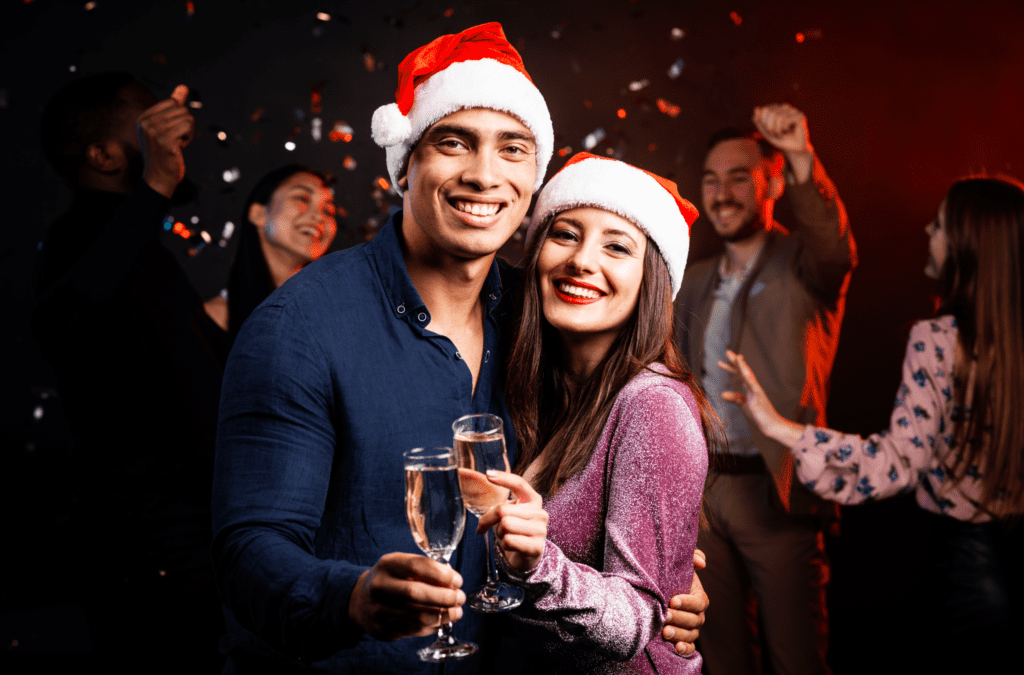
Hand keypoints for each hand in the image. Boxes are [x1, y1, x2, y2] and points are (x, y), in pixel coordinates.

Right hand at [137, 84, 193, 197]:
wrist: (160, 177)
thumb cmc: (166, 153)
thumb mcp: (168, 127)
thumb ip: (174, 106)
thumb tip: (183, 87)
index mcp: (144, 117)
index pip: (172, 102)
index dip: (179, 116)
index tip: (172, 131)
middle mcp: (146, 122)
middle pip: (181, 109)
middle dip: (185, 125)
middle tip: (176, 139)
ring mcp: (154, 131)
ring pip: (187, 117)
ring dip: (188, 132)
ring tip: (177, 143)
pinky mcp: (164, 140)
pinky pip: (188, 126)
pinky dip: (189, 137)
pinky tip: (180, 147)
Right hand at [347, 552, 465, 640]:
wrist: (360, 601)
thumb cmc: (391, 579)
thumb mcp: (403, 566)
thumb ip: (426, 570)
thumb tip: (453, 582)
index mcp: (387, 564)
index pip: (417, 566)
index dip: (442, 574)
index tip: (457, 580)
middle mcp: (379, 586)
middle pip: (416, 593)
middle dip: (444, 597)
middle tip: (460, 598)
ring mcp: (378, 610)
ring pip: (417, 617)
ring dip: (443, 616)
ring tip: (456, 611)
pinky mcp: (382, 630)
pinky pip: (414, 631)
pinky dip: (432, 626)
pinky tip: (441, 621)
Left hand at [477, 471, 547, 573]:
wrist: (526, 558)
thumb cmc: (515, 532)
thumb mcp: (508, 515)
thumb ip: (499, 507)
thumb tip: (487, 510)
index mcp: (533, 500)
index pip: (519, 484)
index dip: (504, 478)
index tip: (488, 475)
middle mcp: (540, 512)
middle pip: (502, 509)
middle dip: (488, 520)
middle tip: (483, 527)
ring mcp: (540, 530)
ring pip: (505, 525)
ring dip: (499, 533)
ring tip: (505, 537)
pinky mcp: (537, 546)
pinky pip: (508, 541)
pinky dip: (504, 545)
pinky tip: (512, 547)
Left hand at [663, 549, 708, 654]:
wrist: (653, 590)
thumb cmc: (667, 575)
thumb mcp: (677, 564)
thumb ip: (690, 557)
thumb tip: (701, 563)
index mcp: (698, 596)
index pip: (699, 602)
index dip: (687, 602)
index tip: (672, 600)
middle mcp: (697, 614)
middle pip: (695, 620)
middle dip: (679, 618)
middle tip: (664, 615)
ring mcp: (691, 628)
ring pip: (692, 634)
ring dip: (680, 634)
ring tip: (665, 632)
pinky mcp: (684, 639)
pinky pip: (690, 647)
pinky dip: (685, 649)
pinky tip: (676, 648)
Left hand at [718, 350, 802, 446]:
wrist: (771, 426)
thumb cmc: (759, 415)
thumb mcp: (744, 405)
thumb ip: (735, 398)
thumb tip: (722, 394)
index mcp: (749, 388)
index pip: (739, 375)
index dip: (732, 367)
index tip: (722, 361)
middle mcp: (753, 387)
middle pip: (743, 371)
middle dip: (735, 362)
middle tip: (727, 351)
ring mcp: (757, 391)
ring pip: (749, 376)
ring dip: (743, 366)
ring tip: (737, 358)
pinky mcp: (759, 398)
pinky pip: (754, 387)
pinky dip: (749, 379)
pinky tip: (745, 374)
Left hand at [752, 103, 811, 154]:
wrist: (793, 149)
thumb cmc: (780, 140)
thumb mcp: (766, 132)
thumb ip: (759, 121)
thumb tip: (756, 108)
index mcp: (777, 109)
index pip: (765, 110)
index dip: (764, 122)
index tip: (769, 130)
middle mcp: (785, 107)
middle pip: (771, 112)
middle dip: (770, 126)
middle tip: (775, 134)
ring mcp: (793, 110)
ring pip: (778, 116)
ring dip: (777, 129)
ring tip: (781, 134)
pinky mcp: (800, 115)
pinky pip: (785, 119)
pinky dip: (783, 128)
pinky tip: (788, 131)